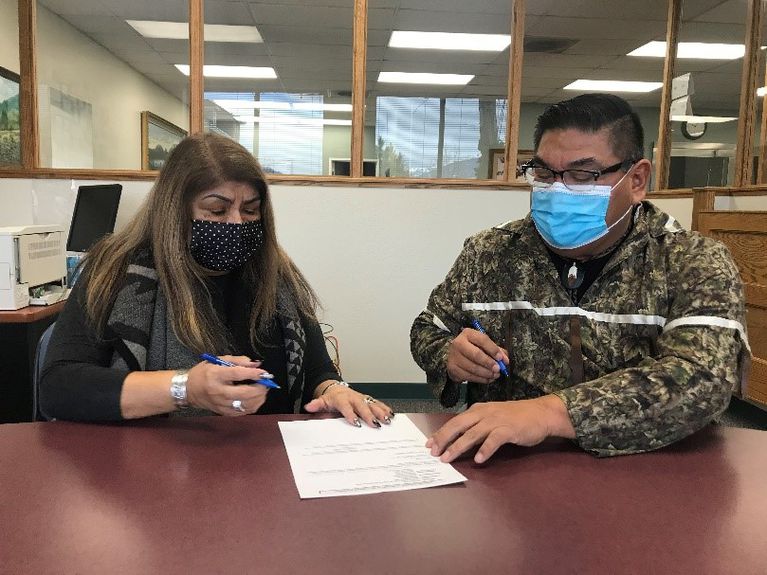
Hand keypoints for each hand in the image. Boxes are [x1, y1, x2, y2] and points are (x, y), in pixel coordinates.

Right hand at [186, 355, 269, 415]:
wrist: (188, 390)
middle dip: (260, 388)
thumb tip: (255, 364)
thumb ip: (238, 361)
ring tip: (262, 390)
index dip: (254, 373)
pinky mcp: (223, 412)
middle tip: (266, 382)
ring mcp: (221, 404)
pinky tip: (255, 399)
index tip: (264, 372)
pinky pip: (243, 412)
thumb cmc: (203, 373)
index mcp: (216, 375)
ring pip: (246, 405)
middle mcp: (219, 391)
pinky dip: (253, 406)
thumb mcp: (217, 360)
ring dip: (259, 398)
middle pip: (245, 392)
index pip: (238, 374)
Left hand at [304, 381, 394, 427]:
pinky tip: (392, 415)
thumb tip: (309, 407)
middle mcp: (354, 397)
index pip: (346, 406)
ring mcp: (362, 398)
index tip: (355, 423)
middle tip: (375, 424)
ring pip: (372, 404)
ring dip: (380, 412)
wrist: (337, 389)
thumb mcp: (322, 401)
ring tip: (387, 420)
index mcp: (342, 399)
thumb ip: (317, 405)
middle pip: (362, 406)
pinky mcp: (368, 400)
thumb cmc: (331, 399)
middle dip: (369, 414)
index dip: (351, 414)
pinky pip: (378, 404)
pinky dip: (385, 409)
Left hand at [426, 395, 574, 463]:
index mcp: (478, 410)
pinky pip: (494, 440)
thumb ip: (477, 425)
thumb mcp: (492, 416)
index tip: (429, 444)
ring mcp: (496, 421)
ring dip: (458, 446)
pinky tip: (479, 460)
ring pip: (472, 433)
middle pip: (459, 425)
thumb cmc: (516, 416)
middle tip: (433, 452)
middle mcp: (484, 413)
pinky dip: (485, 449)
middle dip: (443, 438)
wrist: (541, 413)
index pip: (455, 421)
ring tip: (448, 458)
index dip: (441, 433)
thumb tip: (459, 438)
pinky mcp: (509, 430)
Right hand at [447, 328, 508, 383]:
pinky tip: (487, 379)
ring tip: (494, 375)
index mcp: (468, 334)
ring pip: (473, 367)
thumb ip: (496, 350)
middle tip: (498, 369)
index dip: (493, 349)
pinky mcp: (452, 368)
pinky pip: (469, 376)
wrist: (455, 355)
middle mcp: (459, 343)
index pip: (482, 340)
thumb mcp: (484, 345)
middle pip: (476, 354)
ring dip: (486, 373)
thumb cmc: (473, 348)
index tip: (501, 358)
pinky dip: (480, 379)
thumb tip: (505, 360)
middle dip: (489, 363)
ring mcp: (454, 356)